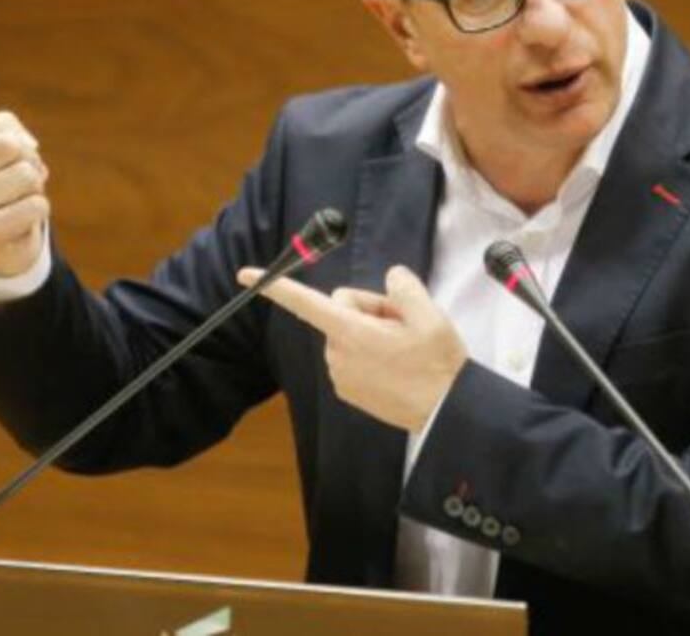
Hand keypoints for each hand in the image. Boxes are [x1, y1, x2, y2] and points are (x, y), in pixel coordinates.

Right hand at [0, 72, 50, 277]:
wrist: (3, 236)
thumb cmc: (6, 181)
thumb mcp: (7, 151)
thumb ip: (11, 131)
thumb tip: (19, 145)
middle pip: (16, 148)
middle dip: (30, 162)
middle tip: (17, 181)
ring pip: (28, 176)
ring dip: (35, 188)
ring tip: (17, 199)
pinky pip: (37, 205)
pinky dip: (38, 210)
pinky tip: (18, 219)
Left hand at [237, 264, 466, 432]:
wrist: (445, 413)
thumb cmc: (438, 363)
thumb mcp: (430, 315)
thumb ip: (403, 287)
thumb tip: (390, 278)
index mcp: (351, 332)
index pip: (305, 301)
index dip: (274, 286)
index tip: (244, 275)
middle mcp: (337, 353)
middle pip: (341, 309)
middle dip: (369, 308)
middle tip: (404, 323)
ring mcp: (340, 375)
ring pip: (347, 332)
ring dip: (371, 332)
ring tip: (404, 348)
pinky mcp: (347, 390)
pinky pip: (351, 355)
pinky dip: (370, 353)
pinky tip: (396, 365)